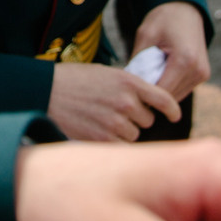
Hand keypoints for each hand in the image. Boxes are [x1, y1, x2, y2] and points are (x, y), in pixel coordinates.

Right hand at [47, 60, 181, 141]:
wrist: (46, 91)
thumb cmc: (74, 81)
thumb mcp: (106, 74)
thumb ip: (128, 87)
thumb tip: (145, 104)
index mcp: (129, 82)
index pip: (163, 98)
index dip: (172, 109)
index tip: (174, 115)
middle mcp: (126, 102)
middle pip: (148, 120)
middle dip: (136, 118)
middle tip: (116, 112)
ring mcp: (116, 121)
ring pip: (134, 135)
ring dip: (124, 131)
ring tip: (103, 120)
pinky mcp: (103, 138)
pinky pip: (121, 146)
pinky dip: (114, 142)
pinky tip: (100, 132)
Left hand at [132, 0, 211, 98]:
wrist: (185, 9)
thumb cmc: (164, 19)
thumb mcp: (146, 35)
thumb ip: (139, 61)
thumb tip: (130, 86)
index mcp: (184, 60)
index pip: (161, 92)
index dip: (143, 94)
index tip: (129, 90)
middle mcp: (197, 70)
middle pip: (169, 97)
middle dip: (151, 94)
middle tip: (136, 84)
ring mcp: (202, 74)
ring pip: (176, 97)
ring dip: (161, 91)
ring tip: (148, 75)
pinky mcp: (203, 75)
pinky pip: (182, 90)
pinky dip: (170, 86)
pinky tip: (159, 74)